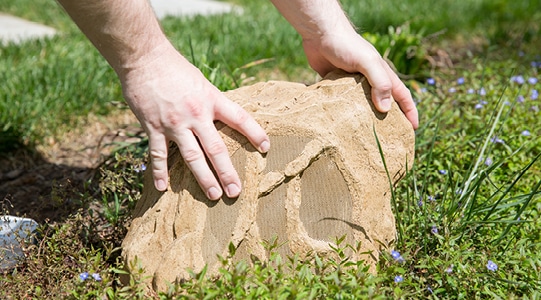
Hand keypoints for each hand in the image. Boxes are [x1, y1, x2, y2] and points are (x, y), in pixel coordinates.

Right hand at [120, 44, 269, 199]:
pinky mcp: (154, 127)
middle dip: (227, 172)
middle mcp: (196, 114)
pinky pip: (158, 155)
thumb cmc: (175, 68)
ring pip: (192, 157)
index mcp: (211, 100)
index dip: (254, 132)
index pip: (239, 118)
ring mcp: (174, 124)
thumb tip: (221, 118)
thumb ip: (211, 102)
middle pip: (216, 148)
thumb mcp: (201, 81)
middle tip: (235, 192)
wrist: (144, 59)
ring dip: (203, 178)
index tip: (266, 147)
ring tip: (213, 195)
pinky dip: (160, 172)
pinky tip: (164, 189)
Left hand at [302, 29, 418, 128]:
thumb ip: (379, 83)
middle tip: (390, 140)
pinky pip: (344, 104)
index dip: (410, 112)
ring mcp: (352, 84)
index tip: (413, 129)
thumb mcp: (367, 62)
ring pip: (363, 106)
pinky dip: (345, 114)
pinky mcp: (336, 86)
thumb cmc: (347, 45)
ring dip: (366, 120)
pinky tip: (342, 128)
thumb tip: (386, 110)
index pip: (402, 96)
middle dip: (389, 120)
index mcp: (382, 74)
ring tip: (366, 139)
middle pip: (384, 103)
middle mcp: (369, 80)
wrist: (320, 34)